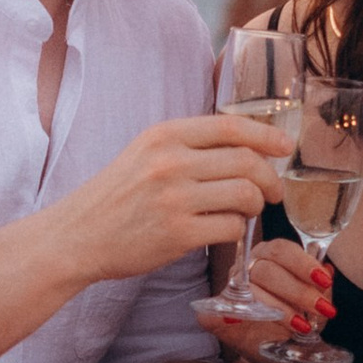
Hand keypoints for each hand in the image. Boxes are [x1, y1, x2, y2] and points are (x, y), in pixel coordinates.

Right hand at [48, 115, 285, 285]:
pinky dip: (236, 230)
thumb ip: (188, 146)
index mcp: (165, 135)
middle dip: (270, 178)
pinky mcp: (178, 234)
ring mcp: (175, 199)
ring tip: (246, 212)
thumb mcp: (145, 154)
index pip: (231, 127)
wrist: (77, 235)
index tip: (285, 146)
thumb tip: (247, 147)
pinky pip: (230, 227)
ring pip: (245, 194)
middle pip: (247, 161)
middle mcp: (171, 162)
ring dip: (255, 205)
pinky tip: (225, 230)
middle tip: (272, 192)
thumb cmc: (116, 196)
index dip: (266, 135)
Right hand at [211, 237, 334, 361]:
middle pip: (268, 269)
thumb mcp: (316, 307)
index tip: (324, 280)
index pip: (283, 250)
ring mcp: (231, 289)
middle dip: (297, 290)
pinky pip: (218, 311)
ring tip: (302, 325)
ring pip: (251, 289)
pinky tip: (243, 323)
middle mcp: (249, 266)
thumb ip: (322, 289)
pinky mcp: (217, 313)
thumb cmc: (297, 322)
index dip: (304, 264)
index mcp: (272, 256)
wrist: (277, 354)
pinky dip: (228, 316)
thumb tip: (328, 271)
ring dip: (280, 309)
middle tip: (320, 308)